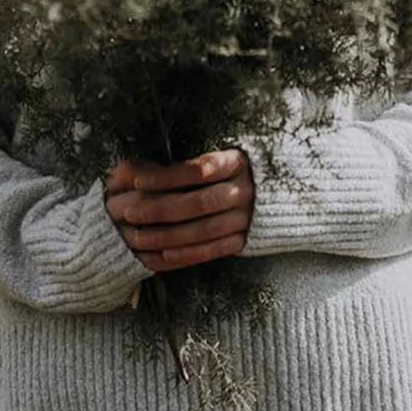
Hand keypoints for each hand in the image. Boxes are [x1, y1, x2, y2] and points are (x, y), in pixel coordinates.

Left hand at [104, 149, 254, 272]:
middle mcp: (245, 191)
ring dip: (167, 235)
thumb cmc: (235, 170)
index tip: (138, 181)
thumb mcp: (220, 156)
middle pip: (198, 202)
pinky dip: (187, 254)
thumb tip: (131, 168)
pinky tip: (163, 254)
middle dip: (160, 208)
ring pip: (203, 230)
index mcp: (237, 162)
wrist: (282, 194)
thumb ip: (183, 164)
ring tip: (138, 237)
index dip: (167, 176)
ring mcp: (247, 218)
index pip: (199, 169)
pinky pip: (213, 250)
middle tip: (128, 211)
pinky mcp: (245, 240)